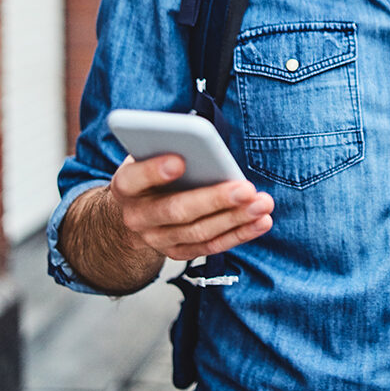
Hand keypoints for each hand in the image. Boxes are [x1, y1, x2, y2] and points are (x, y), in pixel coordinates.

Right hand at [110, 154, 273, 260]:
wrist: (134, 210)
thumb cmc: (151, 172)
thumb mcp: (150, 152)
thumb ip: (169, 146)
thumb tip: (201, 139)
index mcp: (126, 186)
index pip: (135, 179)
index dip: (154, 170)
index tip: (179, 160)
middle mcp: (137, 217)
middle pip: (176, 210)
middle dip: (214, 199)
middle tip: (246, 188)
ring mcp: (157, 239)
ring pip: (198, 232)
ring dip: (235, 219)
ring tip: (262, 204)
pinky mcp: (177, 252)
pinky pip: (211, 247)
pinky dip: (239, 234)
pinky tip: (261, 221)